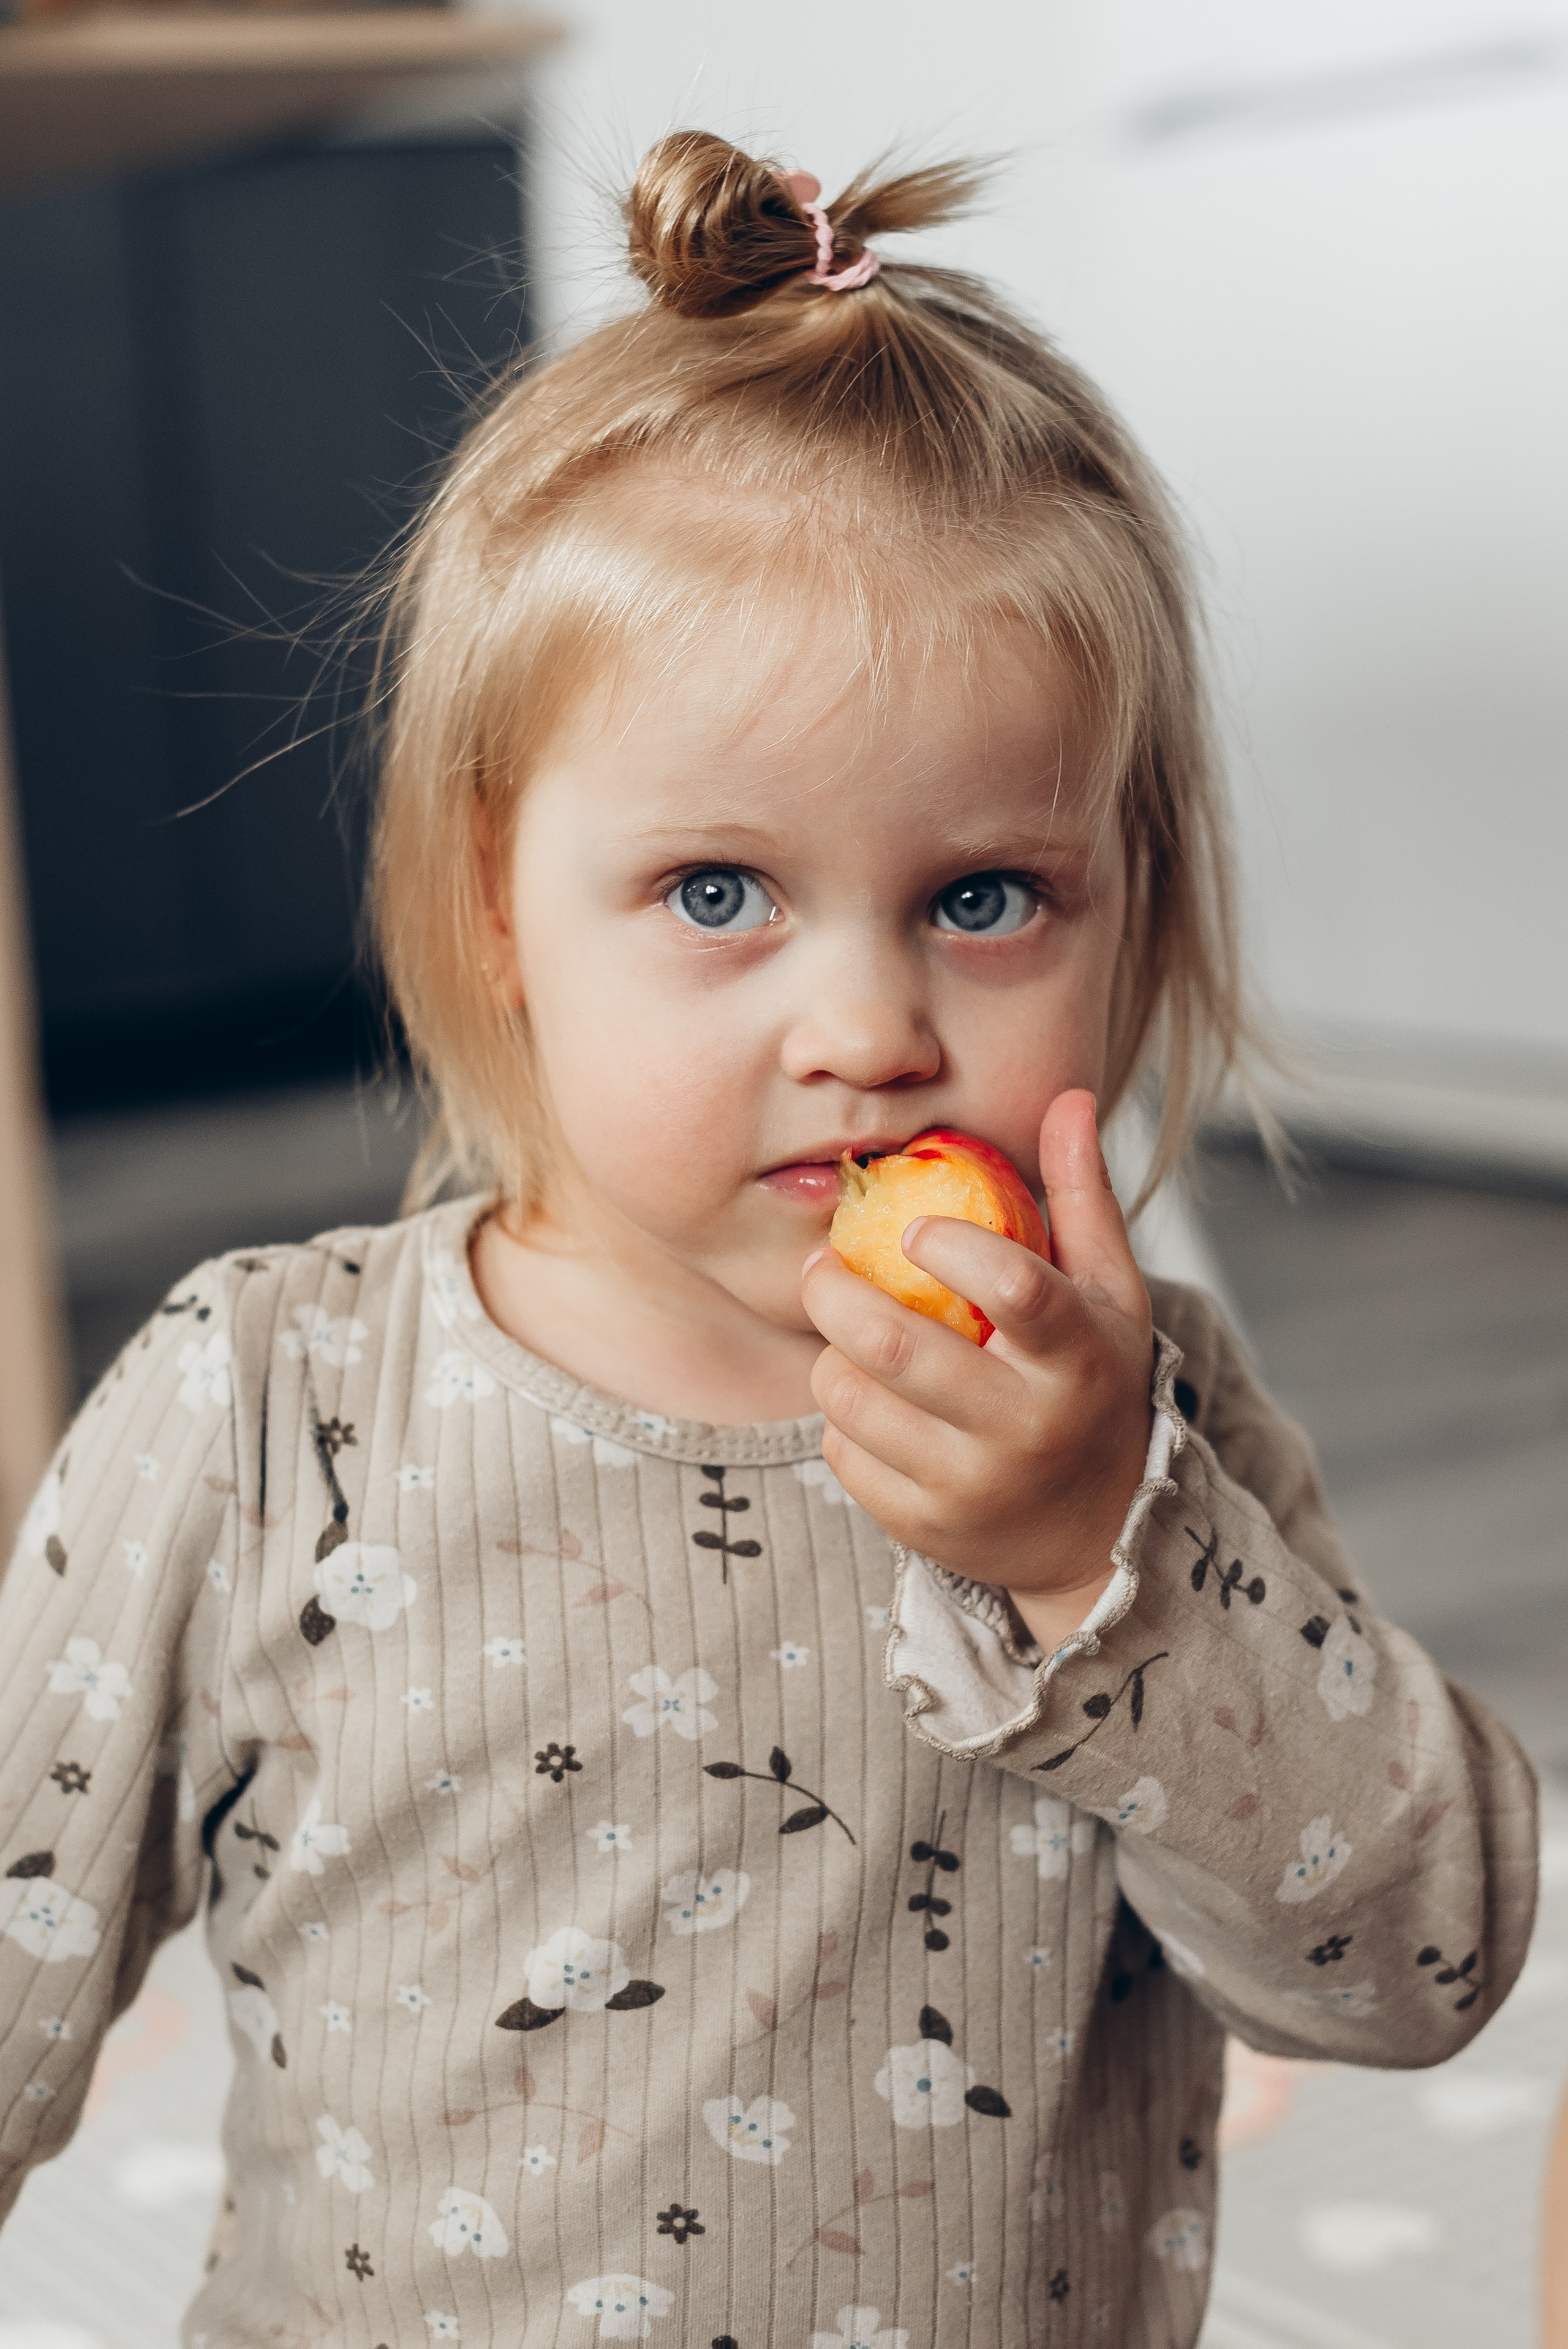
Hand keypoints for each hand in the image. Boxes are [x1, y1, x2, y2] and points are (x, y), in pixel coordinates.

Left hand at [800, 1090, 1153, 1653]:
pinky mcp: (925, 1527)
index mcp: (1078, 1358)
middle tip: (821, 1264)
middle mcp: (1027, 1427)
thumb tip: (1069, 1097)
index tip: (912, 1229)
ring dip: (831, 1355)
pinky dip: (840, 1420)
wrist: (1100, 1530)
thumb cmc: (1094, 1383)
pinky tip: (869, 1404)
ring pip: (852, 1400)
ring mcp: (973, 1485)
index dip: (950, 1246)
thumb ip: (1082, 1197)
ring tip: (845, 1335)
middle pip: (899, 1348)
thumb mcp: (1109, 1294)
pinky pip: (841, 1455)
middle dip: (835, 1293)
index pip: (1013, 1289)